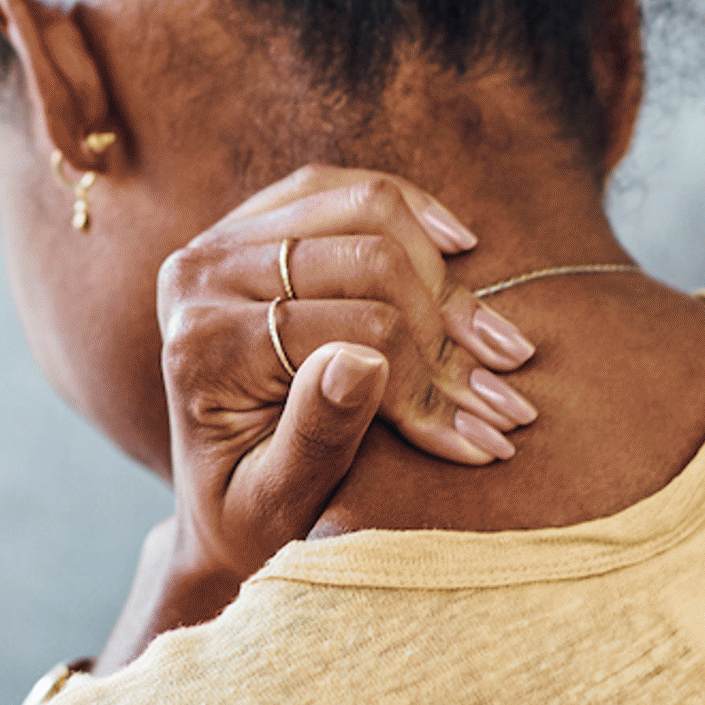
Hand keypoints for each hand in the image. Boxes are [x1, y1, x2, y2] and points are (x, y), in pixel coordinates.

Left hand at [104, 167, 538, 667]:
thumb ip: (315, 435)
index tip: (483, 437)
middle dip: (447, 332)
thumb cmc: (249, 516)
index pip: (353, 327)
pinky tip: (461, 248)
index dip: (428, 380)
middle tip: (503, 398)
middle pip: (368, 258)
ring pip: (369, 209)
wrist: (215, 501)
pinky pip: (344, 189)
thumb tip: (363, 361)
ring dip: (446, 277)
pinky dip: (414, 212)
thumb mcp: (277, 502)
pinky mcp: (254, 223)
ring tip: (500, 347)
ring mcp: (225, 238)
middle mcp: (201, 275)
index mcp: (202, 344)